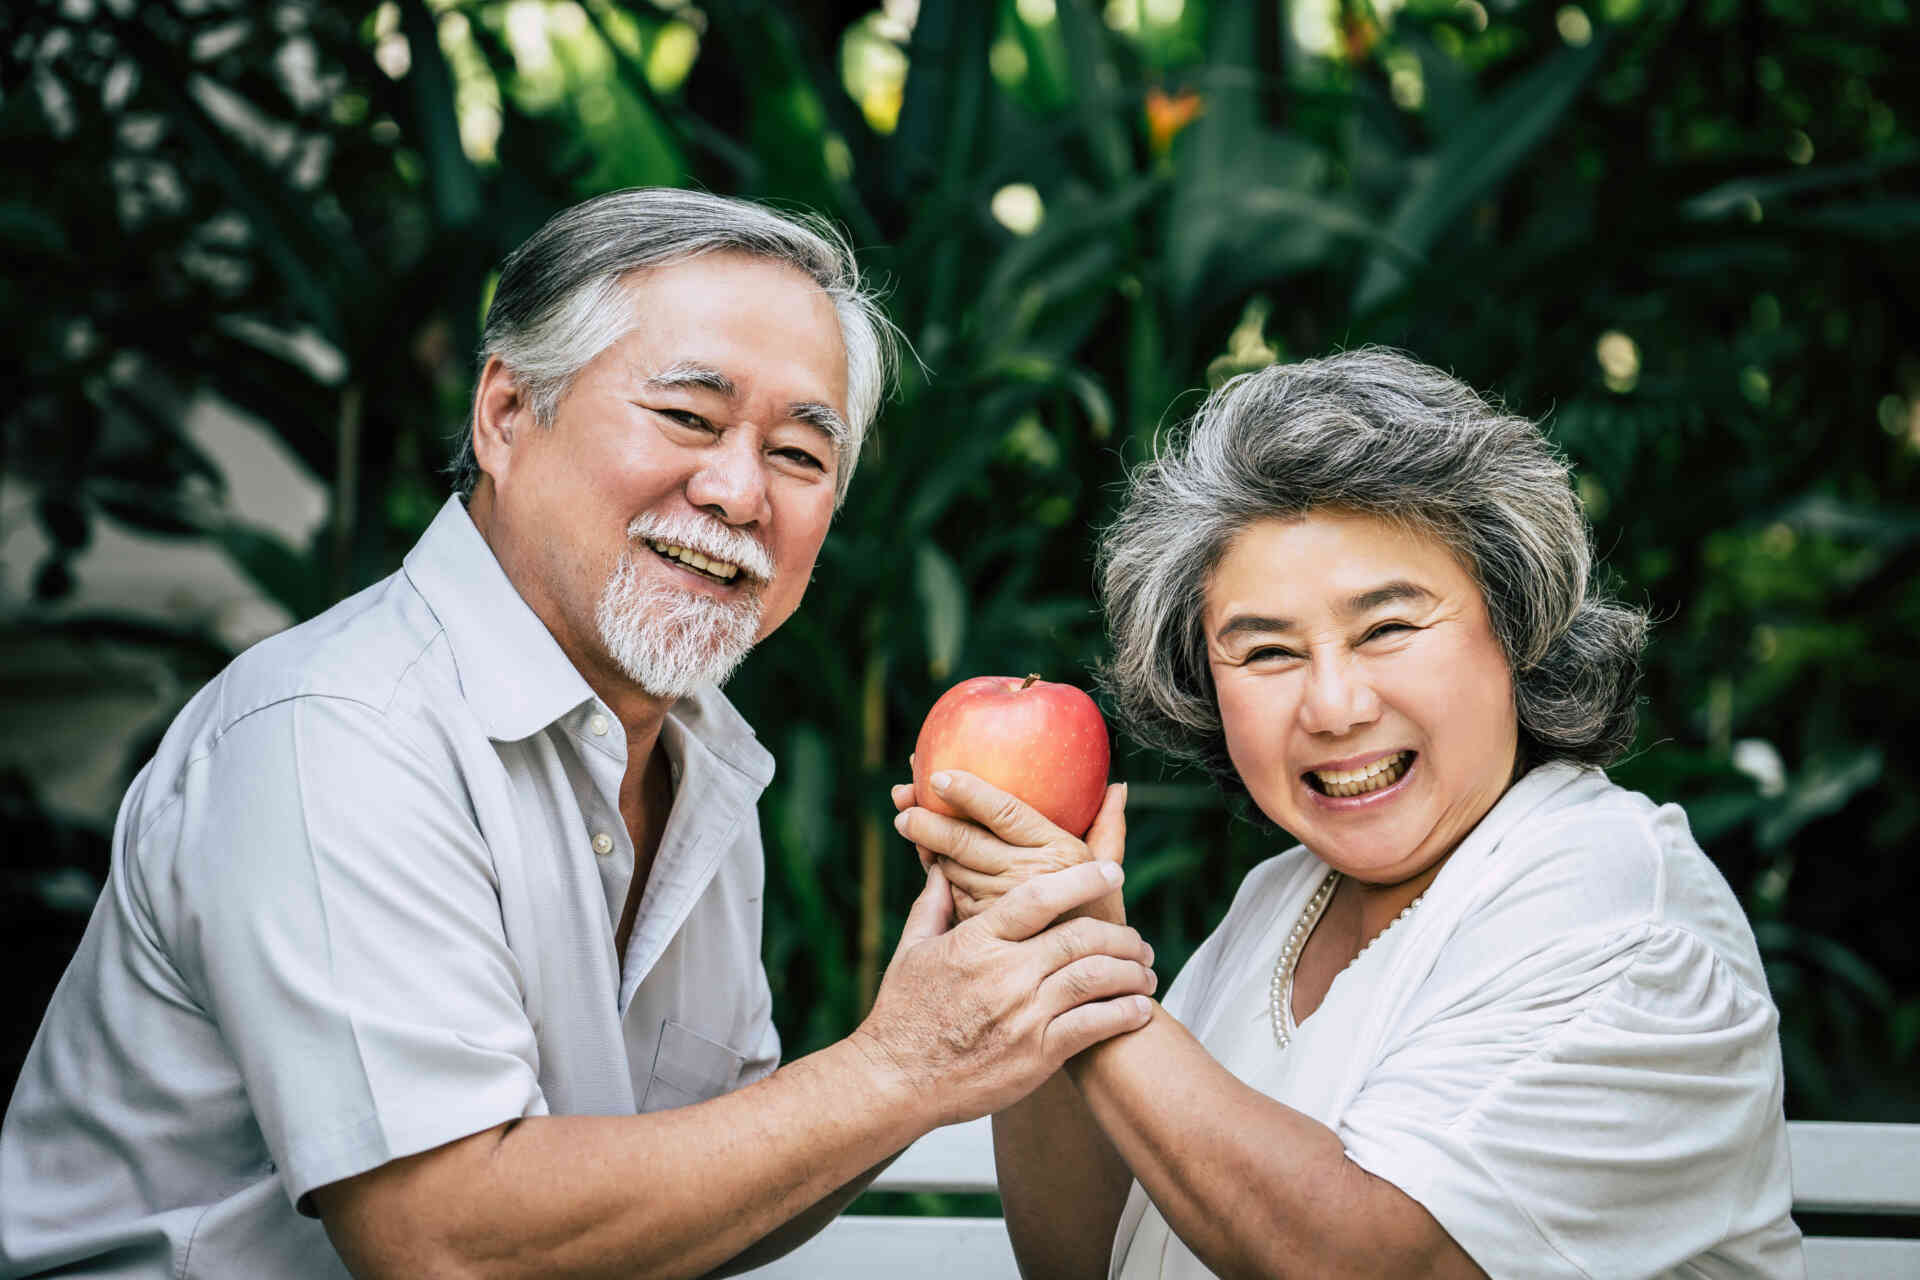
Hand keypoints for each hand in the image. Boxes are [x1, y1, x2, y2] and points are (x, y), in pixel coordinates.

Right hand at [851, 861, 1156, 1128]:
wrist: (897, 1080)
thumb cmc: (903, 1013)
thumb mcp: (911, 950)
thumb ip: (933, 905)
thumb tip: (941, 867)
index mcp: (977, 941)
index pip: (1039, 898)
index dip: (1082, 881)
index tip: (1112, 873)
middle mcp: (1005, 973)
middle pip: (1081, 938)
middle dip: (1121, 935)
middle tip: (1139, 940)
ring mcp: (1024, 1015)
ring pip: (1096, 978)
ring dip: (1132, 972)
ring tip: (1147, 972)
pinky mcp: (1037, 1055)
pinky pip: (1094, 1026)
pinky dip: (1124, 1013)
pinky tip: (1138, 1008)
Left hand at [892, 771, 1128, 925]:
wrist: (1089, 988)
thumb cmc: (1099, 919)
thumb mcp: (1108, 874)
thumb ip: (1109, 829)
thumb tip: (1118, 785)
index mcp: (1059, 853)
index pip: (1005, 813)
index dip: (970, 791)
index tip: (939, 775)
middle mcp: (1030, 877)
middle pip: (967, 841)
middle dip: (929, 819)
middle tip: (903, 803)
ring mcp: (1004, 907)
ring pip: (954, 868)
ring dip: (928, 846)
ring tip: (910, 821)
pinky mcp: (985, 930)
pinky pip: (952, 897)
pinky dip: (938, 877)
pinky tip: (929, 860)